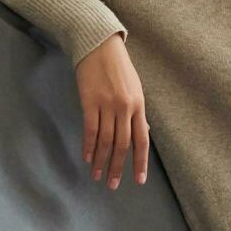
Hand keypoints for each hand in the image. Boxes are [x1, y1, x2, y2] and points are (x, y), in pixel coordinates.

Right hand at [75, 31, 151, 189]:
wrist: (98, 45)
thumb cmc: (118, 67)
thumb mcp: (135, 88)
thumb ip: (137, 112)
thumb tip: (142, 133)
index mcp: (139, 105)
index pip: (142, 140)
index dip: (140, 162)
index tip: (138, 180)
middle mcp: (125, 107)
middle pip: (123, 144)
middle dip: (118, 167)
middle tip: (113, 185)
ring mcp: (107, 104)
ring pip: (106, 141)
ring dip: (101, 161)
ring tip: (97, 176)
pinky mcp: (89, 101)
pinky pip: (90, 129)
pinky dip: (89, 146)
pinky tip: (88, 158)